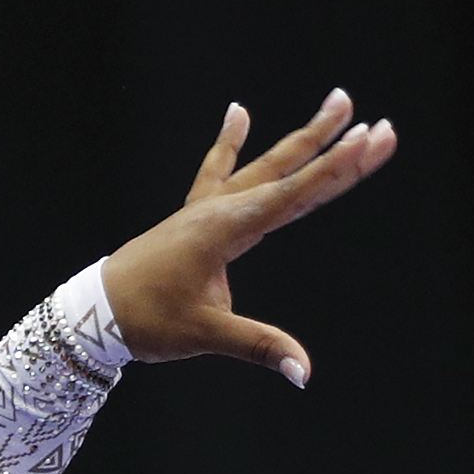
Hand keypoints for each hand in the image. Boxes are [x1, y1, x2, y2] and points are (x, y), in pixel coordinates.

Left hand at [103, 94, 395, 385]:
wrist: (93, 312)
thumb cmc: (146, 322)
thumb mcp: (205, 336)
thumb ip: (258, 346)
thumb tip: (302, 371)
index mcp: (227, 230)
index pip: (295, 196)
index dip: (338, 170)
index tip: (371, 141)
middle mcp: (220, 209)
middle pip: (289, 173)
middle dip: (337, 149)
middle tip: (380, 125)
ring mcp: (206, 208)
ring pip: (264, 165)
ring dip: (302, 138)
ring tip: (338, 102)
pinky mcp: (194, 216)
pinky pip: (217, 169)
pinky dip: (228, 141)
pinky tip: (238, 111)